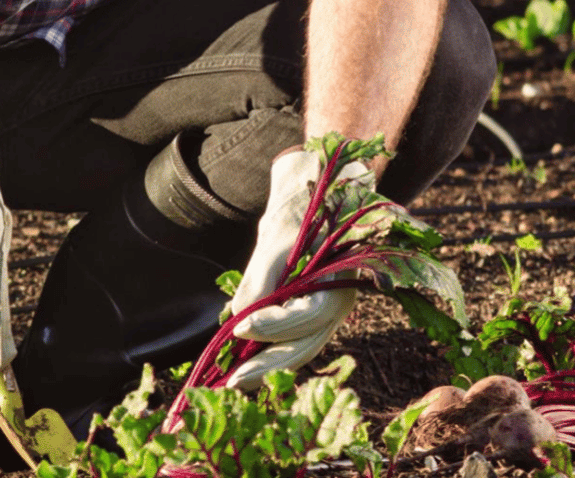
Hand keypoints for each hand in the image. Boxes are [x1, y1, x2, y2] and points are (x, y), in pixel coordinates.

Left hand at [225, 149, 372, 388]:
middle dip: (269, 364)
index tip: (239, 328)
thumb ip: (262, 278)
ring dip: (268, 366)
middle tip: (233, 380)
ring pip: (301, 349)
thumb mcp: (278, 236)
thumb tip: (238, 320)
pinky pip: (293, 340)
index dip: (276, 326)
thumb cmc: (300, 208)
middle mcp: (338, 302)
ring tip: (234, 381)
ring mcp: (325, 310)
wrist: (311, 194)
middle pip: (307, 345)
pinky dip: (270, 354)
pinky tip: (244, 363)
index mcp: (341, 279)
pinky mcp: (309, 312)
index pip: (311, 315)